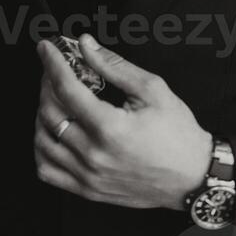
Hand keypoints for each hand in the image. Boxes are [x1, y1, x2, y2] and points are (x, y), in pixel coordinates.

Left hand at [34, 34, 212, 210]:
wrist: (193, 176)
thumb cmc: (177, 132)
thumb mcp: (152, 89)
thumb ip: (114, 66)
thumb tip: (86, 45)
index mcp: (110, 128)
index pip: (66, 89)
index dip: (52, 63)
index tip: (46, 47)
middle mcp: (94, 155)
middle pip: (50, 113)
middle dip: (47, 84)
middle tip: (55, 69)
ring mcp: (89, 177)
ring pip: (43, 142)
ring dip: (42, 114)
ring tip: (54, 98)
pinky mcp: (89, 190)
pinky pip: (48, 171)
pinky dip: (42, 148)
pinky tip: (54, 132)